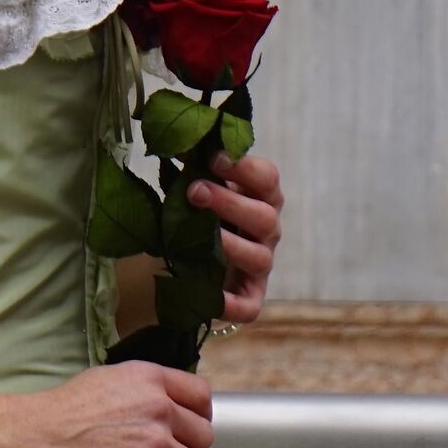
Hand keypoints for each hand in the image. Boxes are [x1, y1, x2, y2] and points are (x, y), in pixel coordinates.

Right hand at [6, 362, 213, 447]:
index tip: (182, 436)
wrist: (37, 436)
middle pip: (204, 437)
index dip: (198, 419)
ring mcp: (158, 441)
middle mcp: (162, 406)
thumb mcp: (110, 380)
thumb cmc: (63, 410)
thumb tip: (163, 412)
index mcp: (152, 378)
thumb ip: (144, 393)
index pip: (202, 395)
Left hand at [185, 149, 283, 325]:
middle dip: (229, 202)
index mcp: (260, 198)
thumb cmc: (201, 215)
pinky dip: (231, 303)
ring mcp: (261, 265)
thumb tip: (180, 141)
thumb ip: (195, 169)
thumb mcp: (199, 189)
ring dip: (230, 244)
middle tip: (194, 192)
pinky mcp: (250, 299)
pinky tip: (211, 297)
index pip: (267, 178)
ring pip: (259, 257)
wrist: (192, 263)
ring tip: (200, 236)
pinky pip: (248, 306)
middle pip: (264, 216)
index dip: (244, 168)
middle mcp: (267, 230)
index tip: (213, 158)